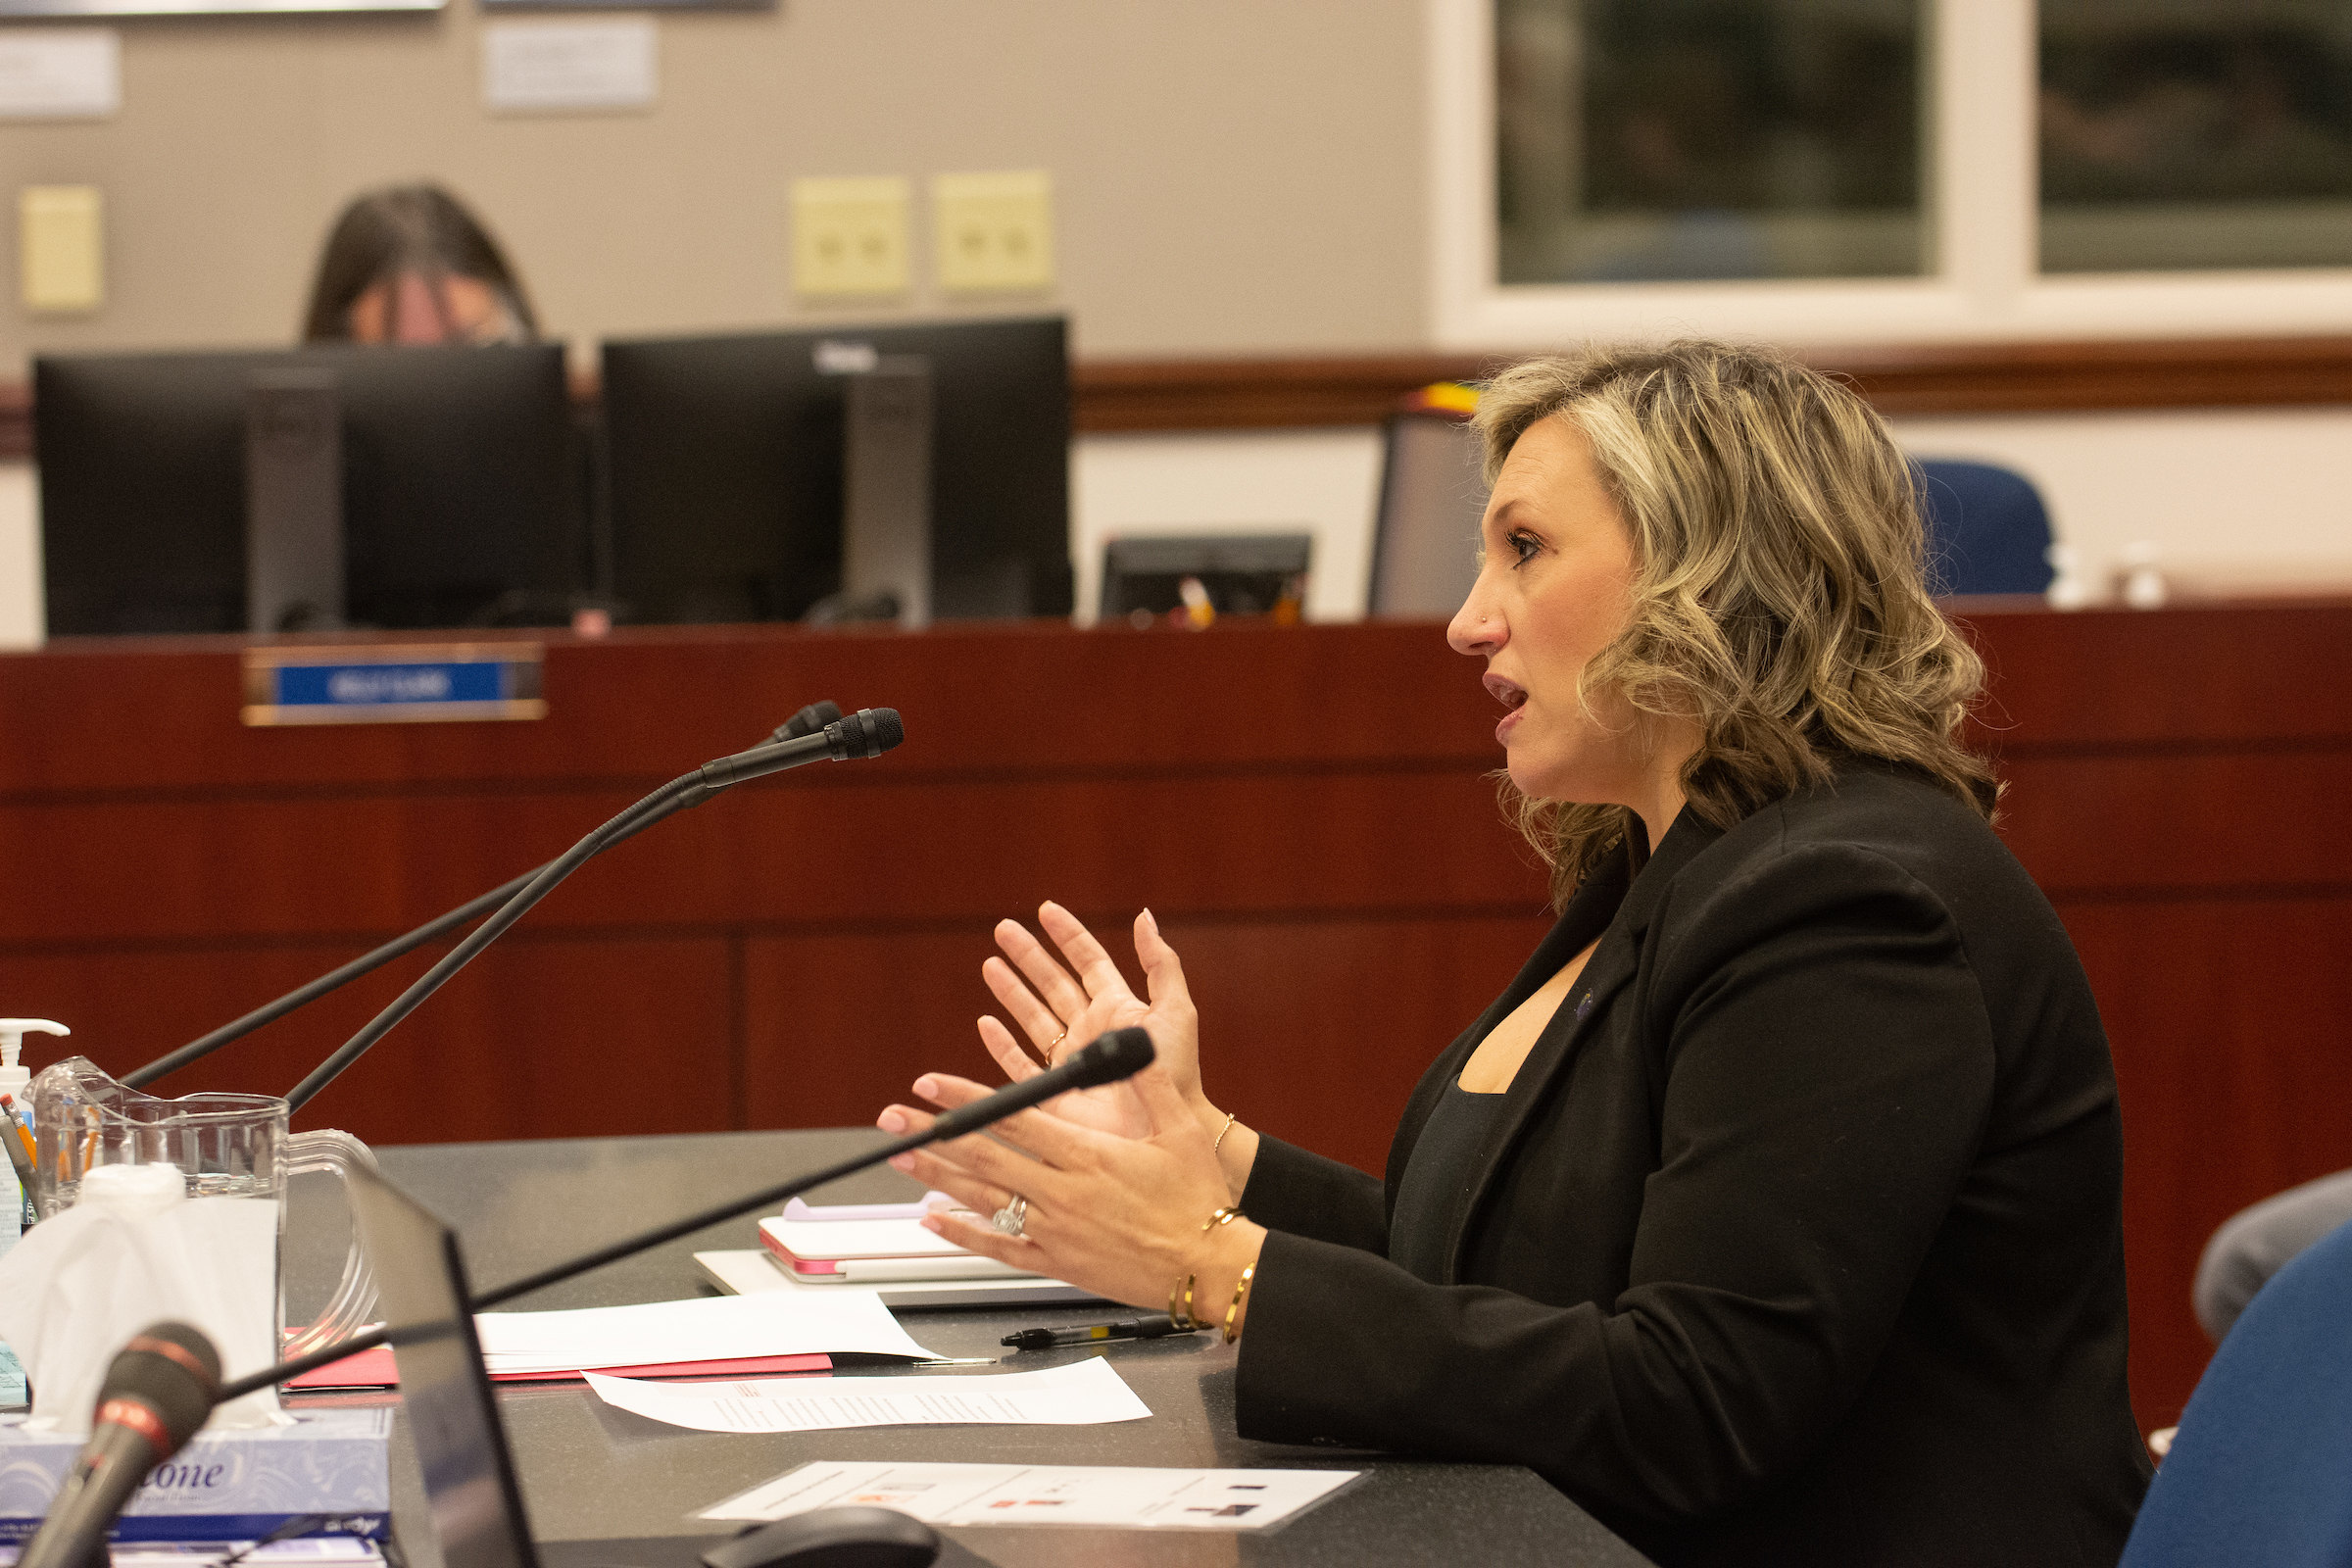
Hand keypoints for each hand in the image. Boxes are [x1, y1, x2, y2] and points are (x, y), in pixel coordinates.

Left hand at [877, 1062, 1264, 1323]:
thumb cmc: (1198, 1201)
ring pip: (983, 1200)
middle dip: (932, 1134)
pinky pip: (999, 1247)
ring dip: (937, 1177)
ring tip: (900, 1159)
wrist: (1207, 1266)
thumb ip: (1148, 1082)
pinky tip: (935, 1219)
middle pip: (983, 1157)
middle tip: (894, 1118)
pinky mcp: (1057, 1262)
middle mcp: (1063, 1191)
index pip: (1013, 1118)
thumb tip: (1130, 1039)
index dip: (966, 1098)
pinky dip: (963, 1233)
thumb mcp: (1180, 1130)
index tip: (931, 1083)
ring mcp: (1055, 1230)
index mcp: (1088, 1153)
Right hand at [976, 903, 1209, 1142]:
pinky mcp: (1055, 1092)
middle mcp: (1091, 1030)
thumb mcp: (1175, 1010)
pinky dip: (1001, 1043)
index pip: (1088, 961)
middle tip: (1003, 929)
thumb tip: (1143, 916)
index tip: (1045, 910)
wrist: (1161, 1130)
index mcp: (1118, 1007)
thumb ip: (1160, 963)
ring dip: (1010, 990)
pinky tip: (986, 1022)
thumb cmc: (1176, 1074)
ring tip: (990, 964)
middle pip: (1053, 983)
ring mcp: (1071, 1060)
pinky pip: (1019, 1063)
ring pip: (1032, 1017)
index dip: (1067, 935)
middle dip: (1028, 955)